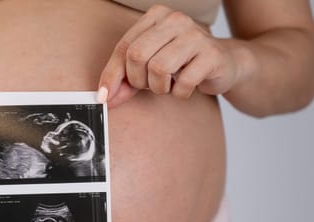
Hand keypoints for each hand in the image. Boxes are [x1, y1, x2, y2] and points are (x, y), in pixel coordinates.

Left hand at [98, 5, 239, 107]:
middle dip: (137, 81)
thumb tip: (105, 98)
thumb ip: (125, 79)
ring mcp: (195, 35)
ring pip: (158, 68)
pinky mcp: (212, 54)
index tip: (105, 97)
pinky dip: (179, 93)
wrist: (224, 63)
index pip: (124, 47)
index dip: (112, 75)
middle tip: (149, 86)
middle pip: (137, 56)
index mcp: (156, 16)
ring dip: (159, 88)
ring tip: (168, 85)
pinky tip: (185, 87)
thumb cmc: (181, 64)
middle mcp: (175, 20)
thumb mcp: (148, 67)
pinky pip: (183, 82)